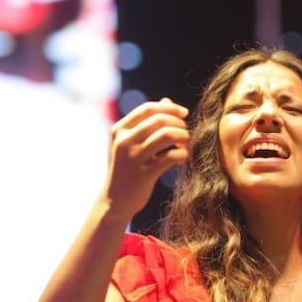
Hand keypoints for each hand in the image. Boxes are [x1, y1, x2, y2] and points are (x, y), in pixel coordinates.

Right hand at [101, 97, 190, 216]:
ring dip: (183, 137)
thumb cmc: (128, 168)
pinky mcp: (144, 174)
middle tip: (186, 134)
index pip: (148, 108)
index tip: (184, 113)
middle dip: (179, 124)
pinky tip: (182, 160)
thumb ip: (147, 122)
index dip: (170, 108)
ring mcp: (133, 158)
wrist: (115, 200)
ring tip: (186, 145)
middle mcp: (124, 141)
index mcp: (119, 130)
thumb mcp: (131, 143)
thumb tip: (168, 101)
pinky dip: (182, 155)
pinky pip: (171, 157)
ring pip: (167, 135)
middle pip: (160, 120)